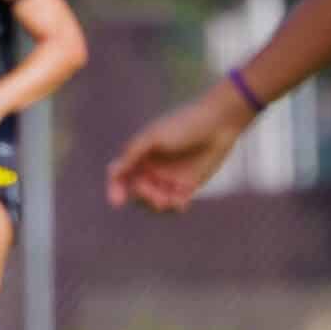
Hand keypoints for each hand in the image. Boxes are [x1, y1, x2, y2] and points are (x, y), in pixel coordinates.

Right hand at [105, 86, 250, 213]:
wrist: (218, 123)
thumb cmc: (184, 124)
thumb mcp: (154, 136)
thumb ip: (132, 153)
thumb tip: (112, 172)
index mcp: (141, 155)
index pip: (121, 176)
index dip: (115, 189)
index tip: (117, 201)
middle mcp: (153, 168)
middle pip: (137, 193)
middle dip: (143, 197)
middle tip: (156, 194)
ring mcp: (169, 178)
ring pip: (155, 201)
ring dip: (159, 204)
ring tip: (171, 200)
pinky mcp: (188, 186)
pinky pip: (176, 204)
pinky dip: (175, 206)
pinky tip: (182, 202)